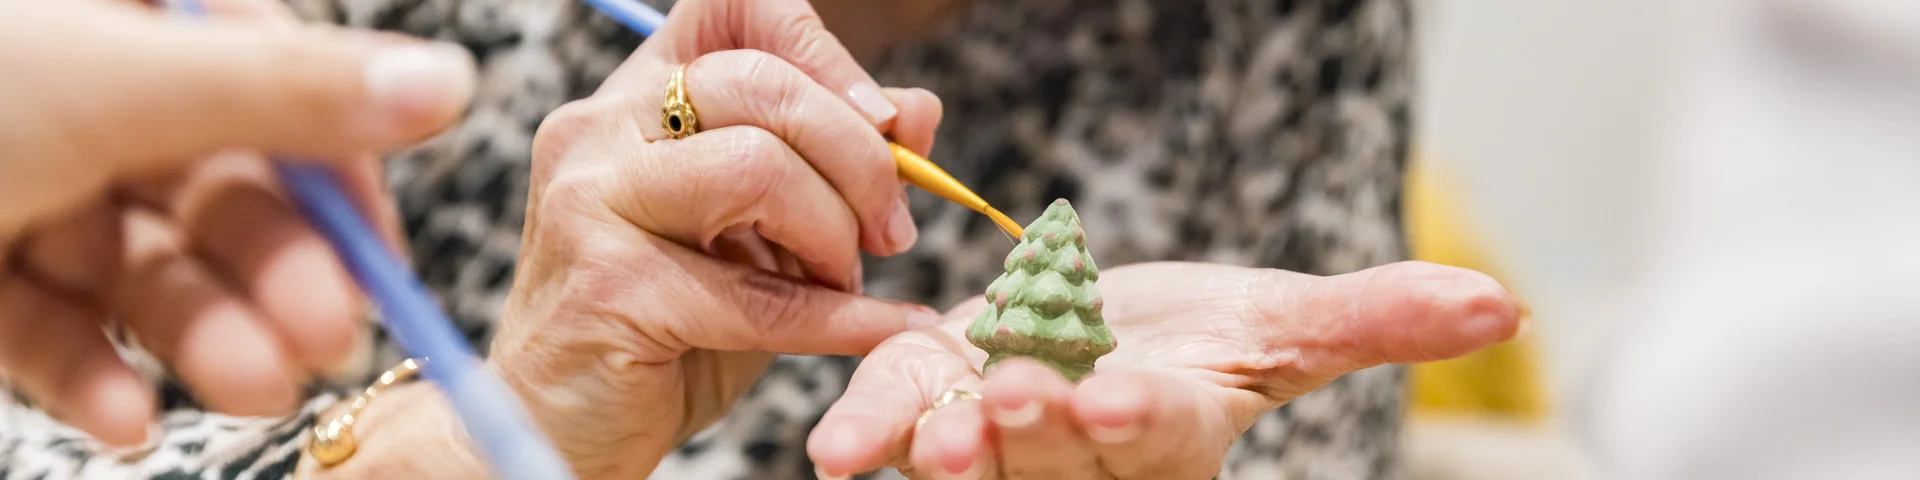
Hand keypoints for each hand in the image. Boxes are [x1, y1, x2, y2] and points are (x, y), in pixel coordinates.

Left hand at [0, 0, 472, 445]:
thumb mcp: (111, 82)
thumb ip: (282, 93)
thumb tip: (439, 83)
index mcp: (134, 11)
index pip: (277, 82)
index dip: (338, 180)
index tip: (382, 259)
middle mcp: (86, 88)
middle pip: (218, 192)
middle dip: (275, 278)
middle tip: (324, 343)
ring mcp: (24, 178)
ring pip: (144, 268)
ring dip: (202, 337)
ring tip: (248, 389)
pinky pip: (51, 324)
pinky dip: (93, 375)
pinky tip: (129, 415)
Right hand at [479, 1, 949, 476]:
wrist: (563, 426)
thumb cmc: (666, 328)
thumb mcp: (759, 234)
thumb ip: (829, 165)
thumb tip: (917, 111)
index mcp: (637, 99)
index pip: (731, 10)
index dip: (821, 48)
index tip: (878, 121)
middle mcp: (600, 130)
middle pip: (761, 84)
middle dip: (857, 157)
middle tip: (888, 229)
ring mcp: (592, 201)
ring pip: (757, 167)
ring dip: (833, 232)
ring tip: (845, 279)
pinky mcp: (608, 287)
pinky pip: (755, 292)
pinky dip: (839, 318)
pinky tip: (883, 326)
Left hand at [808, 261, 1527, 478]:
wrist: (1079, 334)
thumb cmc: (1182, 338)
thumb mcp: (1277, 322)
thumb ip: (1372, 320)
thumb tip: (1505, 307)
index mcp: (1166, 429)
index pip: (1158, 431)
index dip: (1138, 420)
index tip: (1117, 401)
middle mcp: (1078, 454)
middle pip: (1059, 449)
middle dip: (1037, 433)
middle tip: (1010, 402)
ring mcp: (997, 443)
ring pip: (974, 454)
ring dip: (947, 447)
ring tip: (933, 438)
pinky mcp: (926, 410)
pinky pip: (893, 426)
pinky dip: (863, 433)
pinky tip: (833, 453)